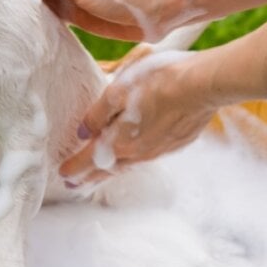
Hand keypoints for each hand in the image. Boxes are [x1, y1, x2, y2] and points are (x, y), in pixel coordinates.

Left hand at [60, 50, 217, 181]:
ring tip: (101, 174)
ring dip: (112, 170)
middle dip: (90, 176)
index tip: (63, 175)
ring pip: (129, 164)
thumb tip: (83, 131)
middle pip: (108, 168)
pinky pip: (147, 155)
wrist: (203, 85)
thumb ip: (97, 114)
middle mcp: (138, 153)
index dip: (74, 167)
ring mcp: (159, 150)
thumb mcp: (118, 91)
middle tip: (76, 184)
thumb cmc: (159, 82)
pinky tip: (134, 155)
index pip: (89, 159)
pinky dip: (134, 158)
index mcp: (120, 141)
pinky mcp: (175, 144)